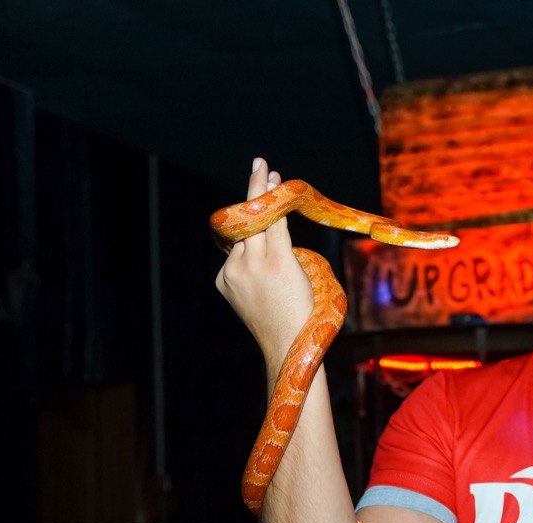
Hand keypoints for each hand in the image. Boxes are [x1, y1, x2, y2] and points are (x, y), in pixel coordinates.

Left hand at [214, 157, 315, 366]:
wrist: (286, 344)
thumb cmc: (309, 310)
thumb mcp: (309, 272)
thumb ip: (285, 244)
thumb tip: (269, 225)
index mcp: (277, 259)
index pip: (270, 215)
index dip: (270, 192)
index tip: (269, 171)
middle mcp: (249, 263)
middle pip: (250, 218)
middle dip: (256, 194)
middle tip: (260, 168)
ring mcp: (232, 273)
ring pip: (241, 238)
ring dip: (253, 230)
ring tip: (268, 236)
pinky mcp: (223, 282)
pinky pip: (234, 257)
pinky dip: (247, 254)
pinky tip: (260, 267)